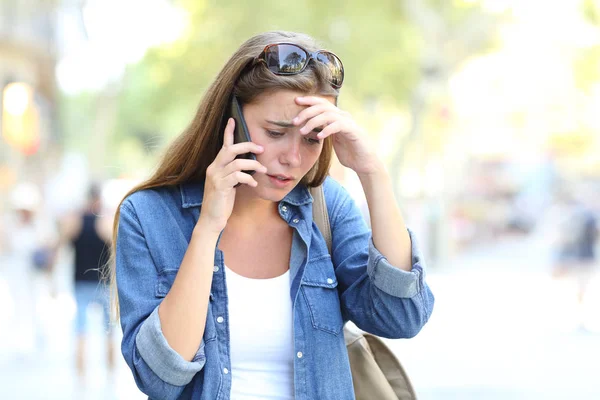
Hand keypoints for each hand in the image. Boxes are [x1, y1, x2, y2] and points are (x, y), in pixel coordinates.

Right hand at [198, 118, 266, 232]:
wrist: (211, 220)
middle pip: (231, 149)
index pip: (223, 146)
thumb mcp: (228, 184)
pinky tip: (254, 184)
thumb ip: (234, 173)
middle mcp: (213, 168)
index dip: (228, 132)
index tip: (233, 120)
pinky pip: (238, 176)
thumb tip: (249, 165)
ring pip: (237, 163)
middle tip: (262, 148)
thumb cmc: (221, 202)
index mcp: (215, 166)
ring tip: (263, 170)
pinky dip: (249, 178)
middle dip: (247, 146)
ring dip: (253, 165)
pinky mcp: (220, 187)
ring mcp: (216, 177)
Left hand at [293, 96, 381, 175]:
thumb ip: (324, 131)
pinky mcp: (353, 131)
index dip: (309, 100)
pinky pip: (338, 125)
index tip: (295, 101)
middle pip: (323, 106)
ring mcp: (349, 122)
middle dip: (306, 112)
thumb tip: (308, 128)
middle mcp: (343, 116)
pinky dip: (326, 129)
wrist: (364, 163)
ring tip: (303, 131)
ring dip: (313, 122)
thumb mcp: (333, 139)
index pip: (322, 103)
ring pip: (328, 115)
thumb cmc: (349, 152)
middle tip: (294, 121)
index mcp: (338, 116)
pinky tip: (318, 136)